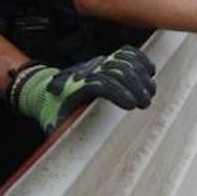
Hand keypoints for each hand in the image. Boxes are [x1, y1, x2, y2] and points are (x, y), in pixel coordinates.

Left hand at [8, 46, 156, 132]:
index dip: (118, 92)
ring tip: (150, 92)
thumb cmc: (53, 112)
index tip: (131, 105)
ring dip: (140, 75)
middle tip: (145, 103)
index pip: (101, 83)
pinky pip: (125, 54)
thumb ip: (63, 130)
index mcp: (75, 86)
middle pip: (116, 70)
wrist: (46, 92)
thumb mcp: (54, 123)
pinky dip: (139, 59)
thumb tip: (68, 141)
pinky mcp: (105, 61)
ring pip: (123, 60)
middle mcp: (87, 71)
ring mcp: (97, 63)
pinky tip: (150, 71)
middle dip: (135, 86)